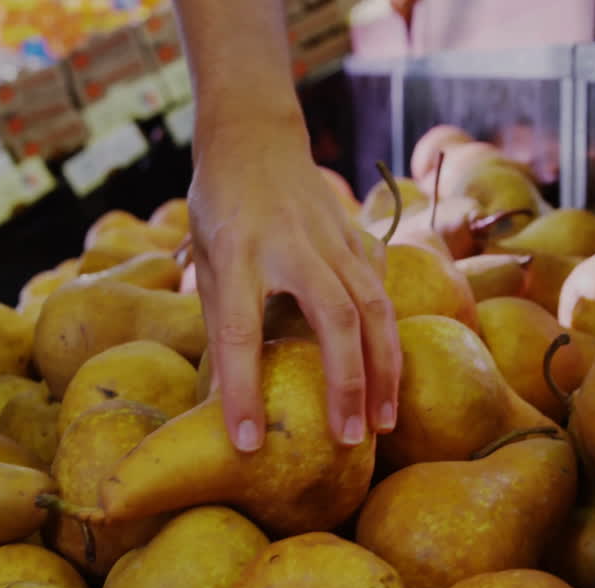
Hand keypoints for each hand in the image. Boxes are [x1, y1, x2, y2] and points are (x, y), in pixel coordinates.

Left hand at [188, 110, 401, 451]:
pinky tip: (389, 378)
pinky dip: (388, 339)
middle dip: (347, 382)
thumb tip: (228, 399)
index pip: (239, 333)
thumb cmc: (220, 207)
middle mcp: (291, 245)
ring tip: (383, 421)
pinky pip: (381, 292)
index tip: (247, 443)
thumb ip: (221, 324)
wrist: (255, 137)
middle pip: (333, 318)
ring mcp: (333, 238)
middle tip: (350, 439)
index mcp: (237, 254)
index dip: (242, 392)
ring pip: (374, 307)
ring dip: (384, 368)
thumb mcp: (205, 260)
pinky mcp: (357, 238)